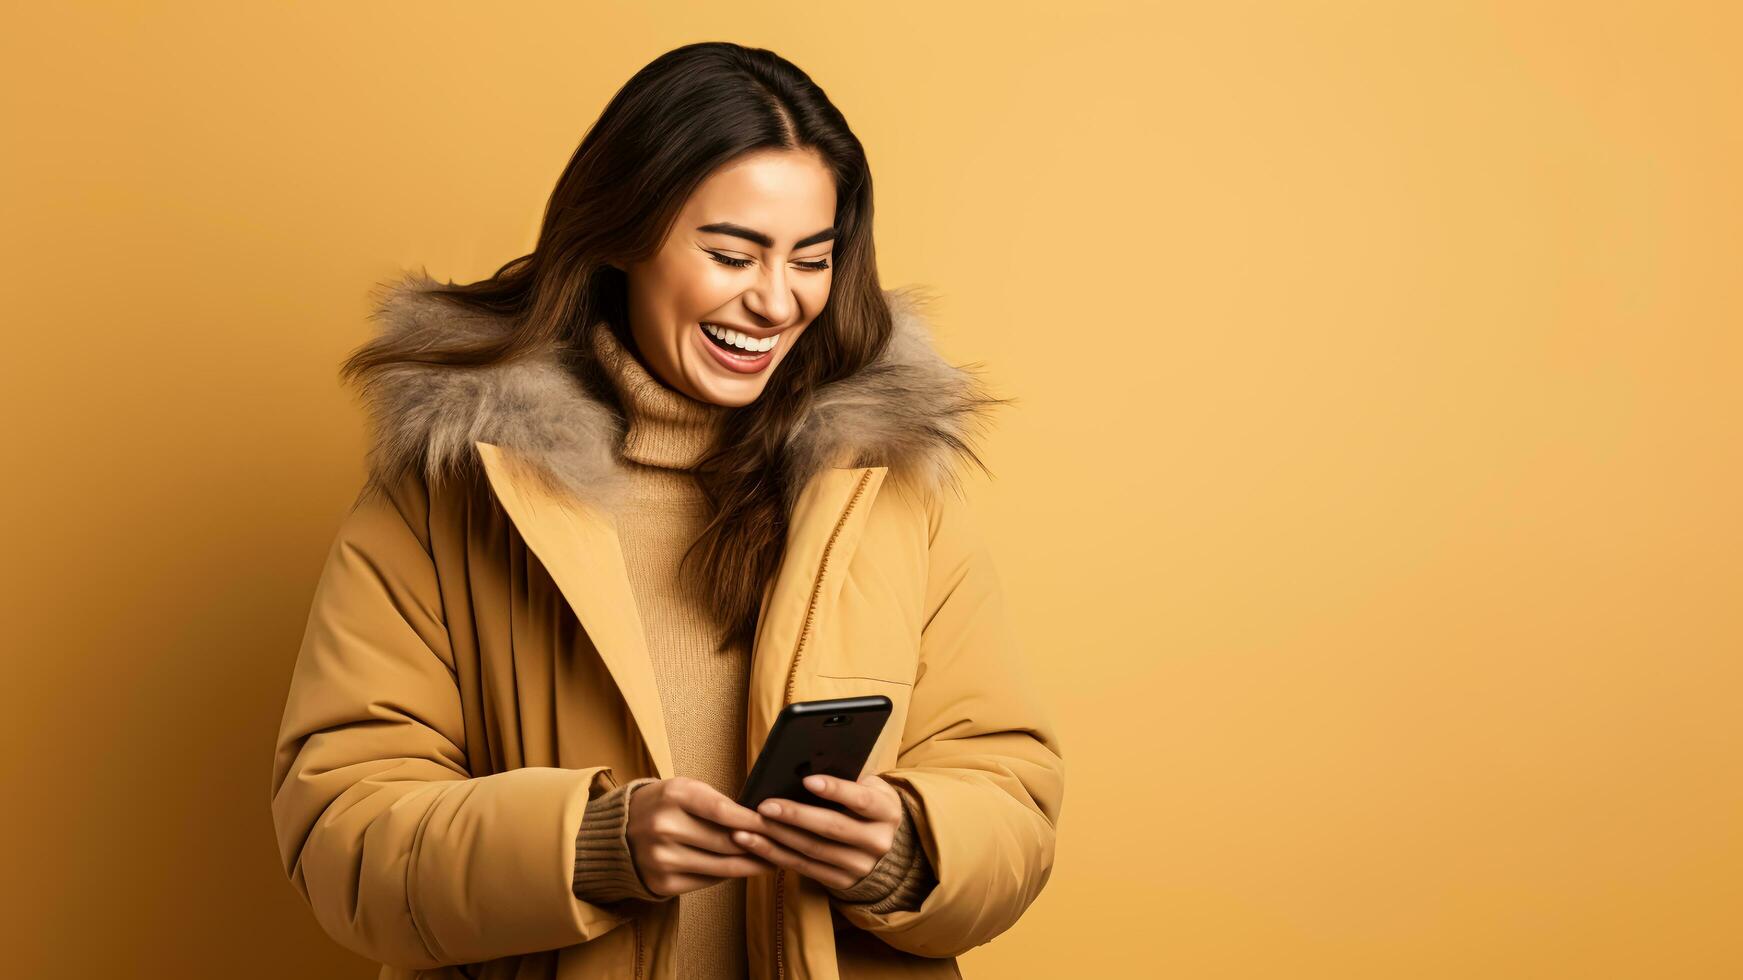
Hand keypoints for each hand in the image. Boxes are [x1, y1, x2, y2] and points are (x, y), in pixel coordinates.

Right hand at [624, 777, 776, 897]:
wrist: (616, 832)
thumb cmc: (662, 805)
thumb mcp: (684, 790)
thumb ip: (717, 803)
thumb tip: (761, 821)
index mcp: (674, 795)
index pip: (724, 810)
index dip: (755, 820)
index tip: (778, 824)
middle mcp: (666, 827)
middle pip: (727, 842)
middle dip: (760, 845)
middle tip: (785, 845)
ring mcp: (663, 858)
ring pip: (722, 866)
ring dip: (752, 865)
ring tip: (774, 861)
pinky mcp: (663, 882)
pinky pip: (708, 881)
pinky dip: (729, 875)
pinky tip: (744, 869)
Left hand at [729, 774, 904, 890]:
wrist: (885, 846)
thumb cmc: (867, 805)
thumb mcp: (870, 787)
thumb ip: (847, 778)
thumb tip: (805, 764)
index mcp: (887, 812)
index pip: (861, 800)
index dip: (835, 790)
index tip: (807, 780)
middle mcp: (877, 842)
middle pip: (832, 828)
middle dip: (796, 816)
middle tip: (765, 805)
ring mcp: (860, 866)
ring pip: (814, 850)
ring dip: (778, 838)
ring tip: (750, 826)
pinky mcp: (841, 881)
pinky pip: (804, 867)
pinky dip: (775, 855)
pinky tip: (754, 843)